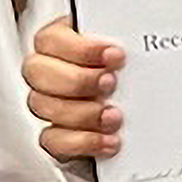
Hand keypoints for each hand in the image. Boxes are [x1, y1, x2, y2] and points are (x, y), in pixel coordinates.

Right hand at [25, 18, 126, 165]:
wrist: (143, 109)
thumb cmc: (130, 70)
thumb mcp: (128, 49)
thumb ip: (123, 40)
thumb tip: (135, 43)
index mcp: (62, 41)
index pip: (50, 39)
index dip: (80, 48)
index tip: (114, 55)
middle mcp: (48, 71)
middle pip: (37, 71)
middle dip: (77, 80)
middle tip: (111, 84)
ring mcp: (49, 103)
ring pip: (42, 106)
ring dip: (81, 113)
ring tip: (114, 116)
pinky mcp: (57, 135)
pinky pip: (53, 141)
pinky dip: (82, 142)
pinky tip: (108, 140)